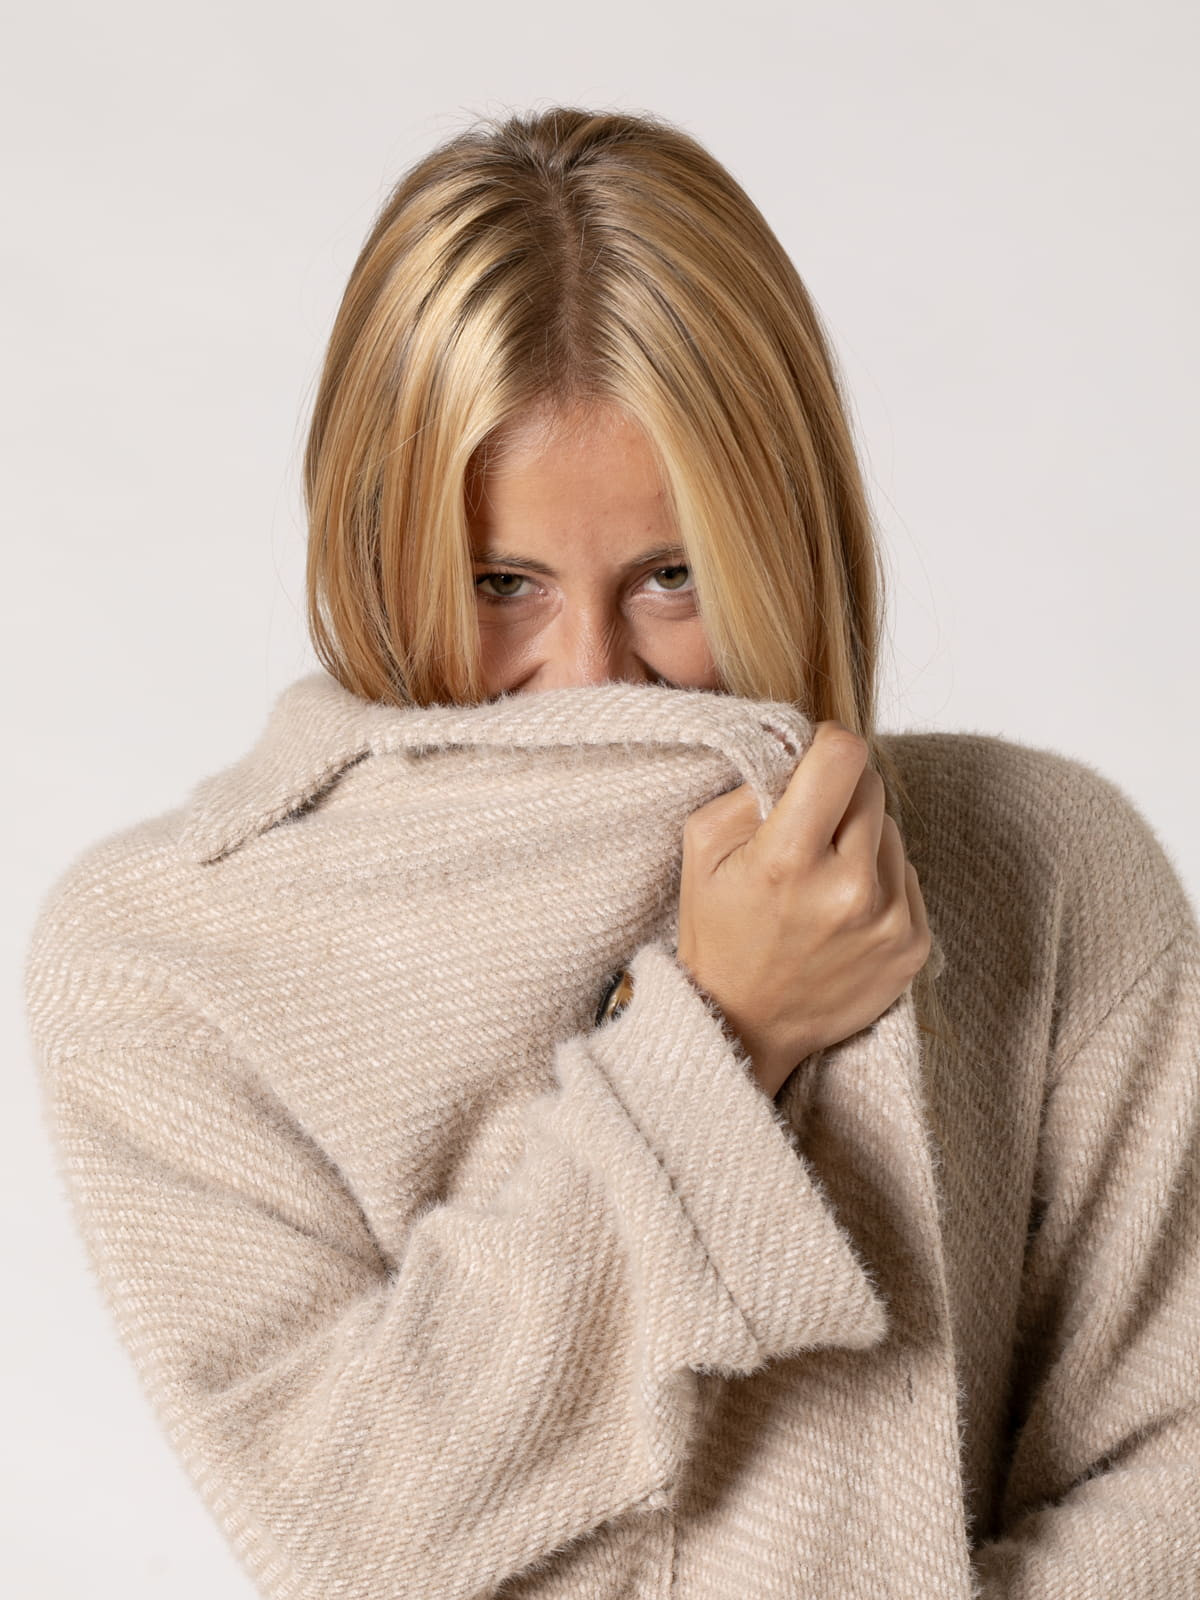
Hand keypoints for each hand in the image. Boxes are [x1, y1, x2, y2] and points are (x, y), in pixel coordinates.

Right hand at [675, 721, 931, 1097]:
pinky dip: (879, 880)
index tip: (811, 763)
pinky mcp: (915, 946)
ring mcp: (889, 921)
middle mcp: (848, 889)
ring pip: (893, 830)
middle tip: (808, 829)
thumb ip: (752, 785)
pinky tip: (842, 911)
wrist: (743, 1027)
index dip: (826, 744)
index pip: (843, 754)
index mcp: (788, 859)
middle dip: (840, 794)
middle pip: (872, 786)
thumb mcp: (702, 846)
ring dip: (861, 840)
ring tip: (821, 880)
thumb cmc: (717, 931)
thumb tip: (800, 746)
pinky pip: (907, 875)